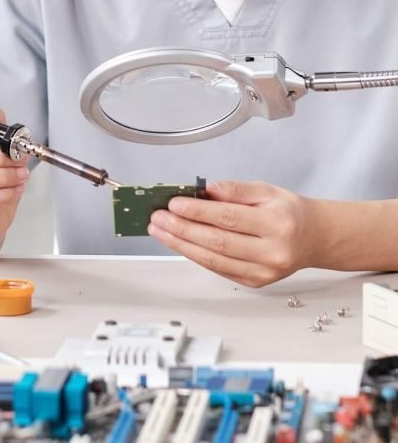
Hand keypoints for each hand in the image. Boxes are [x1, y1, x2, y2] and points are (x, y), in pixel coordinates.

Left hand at [148, 180, 317, 286]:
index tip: (173, 203)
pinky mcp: (256, 282)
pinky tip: (180, 243)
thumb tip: (203, 189)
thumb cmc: (288, 211)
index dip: (198, 211)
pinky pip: (219, 269)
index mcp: (277, 223)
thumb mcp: (265, 190)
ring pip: (214, 260)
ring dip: (182, 245)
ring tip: (161, 231)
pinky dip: (196, 255)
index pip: (228, 217)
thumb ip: (234, 190)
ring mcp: (264, 272)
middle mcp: (272, 251)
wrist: (314, 238)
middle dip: (182, 229)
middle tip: (158, 218)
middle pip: (217, 241)